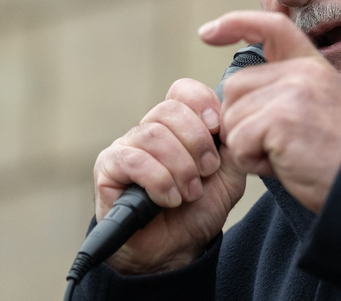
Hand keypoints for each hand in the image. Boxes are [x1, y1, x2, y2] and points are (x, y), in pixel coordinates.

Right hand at [93, 79, 246, 273]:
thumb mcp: (229, 174)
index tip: (218, 129)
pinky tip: (169, 199)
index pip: (182, 90)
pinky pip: (133, 160)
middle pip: (170, 110)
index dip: (202, 103)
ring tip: (190, 193)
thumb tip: (229, 117)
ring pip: (153, 134)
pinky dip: (159, 180)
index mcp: (177, 125)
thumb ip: (232, 143)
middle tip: (207, 171)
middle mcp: (149, 129)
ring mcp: (126, 146)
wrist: (176, 249)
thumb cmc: (199, 208)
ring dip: (180, 167)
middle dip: (197, 142)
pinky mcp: (108, 169)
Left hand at [199, 11, 340, 211]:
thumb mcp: (313, 106)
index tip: (207, 32)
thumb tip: (231, 93)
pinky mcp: (282, 118)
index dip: (236, 22)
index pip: (271, 26)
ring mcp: (293, 91)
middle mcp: (303, 71)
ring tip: (282, 154)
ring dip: (245, 145)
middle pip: (235, 86)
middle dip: (240, 121)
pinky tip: (280, 164)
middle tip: (275, 144)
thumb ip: (281, 88)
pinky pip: (238, 141)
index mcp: (311, 64)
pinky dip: (250, 161)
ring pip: (232, 116)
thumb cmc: (331, 155)